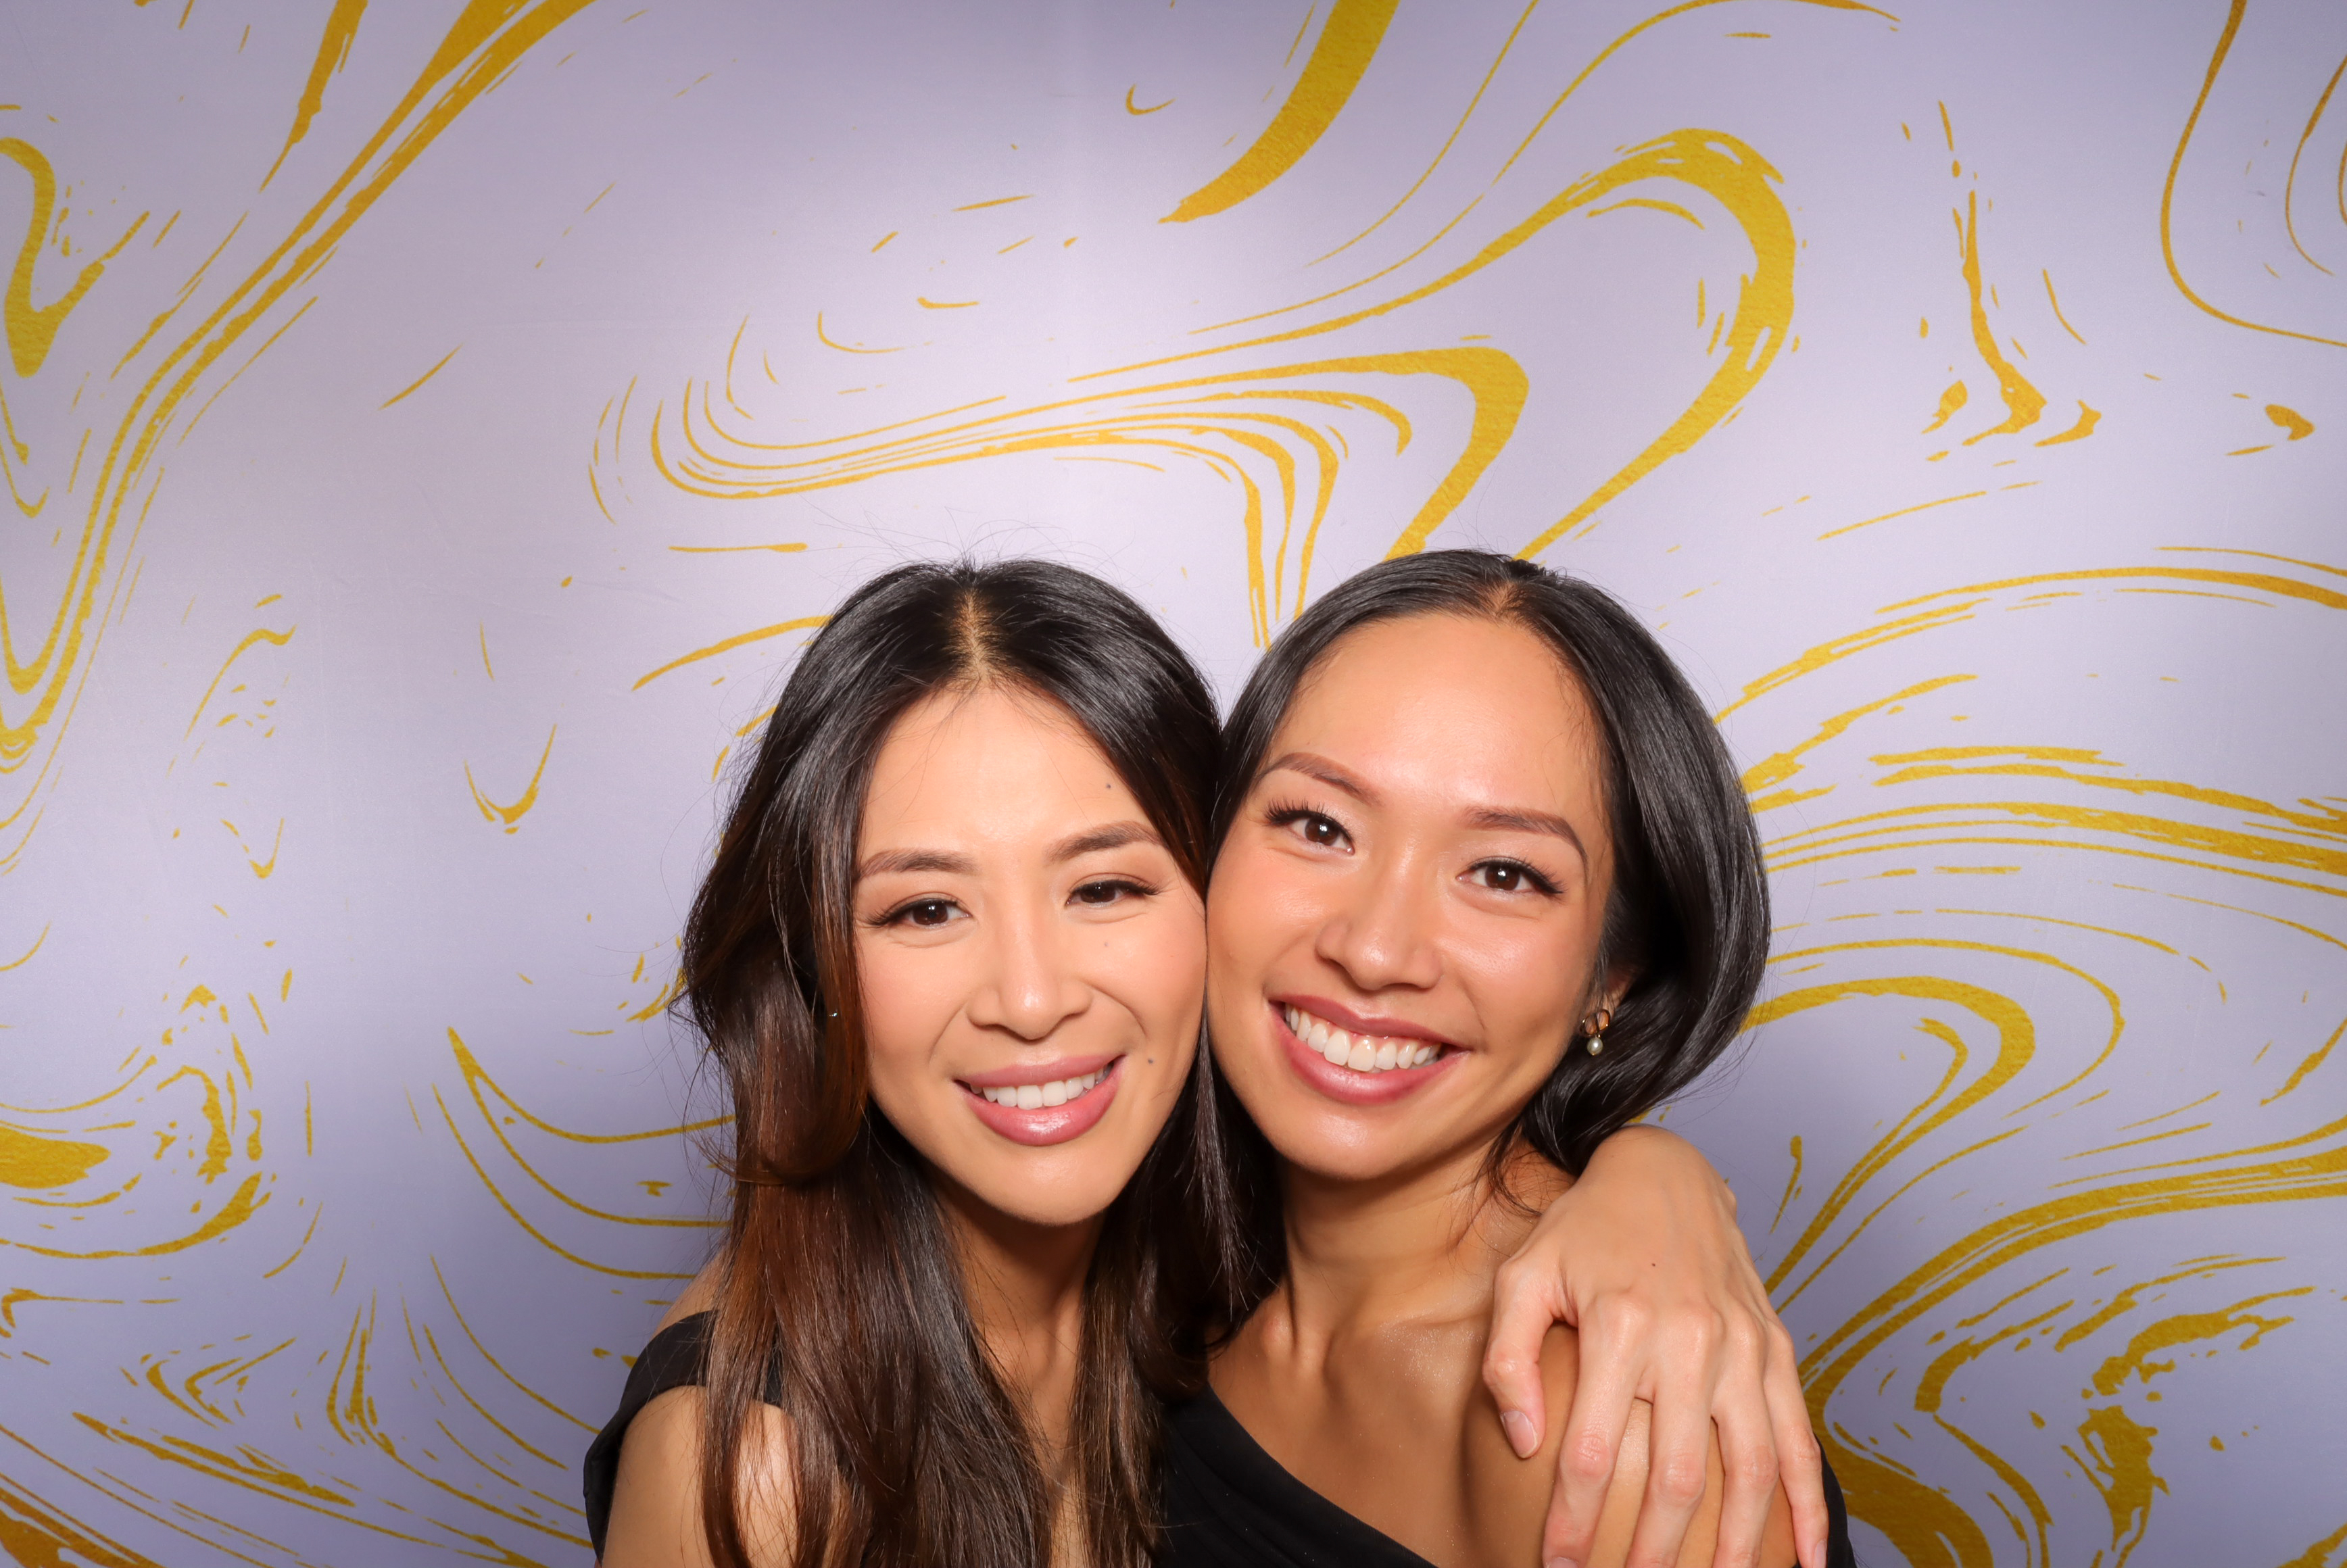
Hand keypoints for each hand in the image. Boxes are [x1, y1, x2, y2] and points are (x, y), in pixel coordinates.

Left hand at [1482, 1126, 1826, 1567]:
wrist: (1663, 1172)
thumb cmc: (1581, 1231)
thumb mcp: (1522, 1277)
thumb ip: (1508, 1358)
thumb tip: (1525, 1441)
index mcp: (1622, 1326)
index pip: (1595, 1453)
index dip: (1575, 1522)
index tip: (1557, 1566)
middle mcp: (1690, 1340)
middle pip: (1676, 1478)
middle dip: (1652, 1554)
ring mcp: (1743, 1346)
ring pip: (1748, 1469)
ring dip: (1732, 1546)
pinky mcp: (1776, 1348)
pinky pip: (1797, 1438)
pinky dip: (1805, 1505)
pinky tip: (1801, 1559)